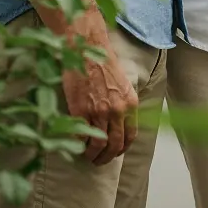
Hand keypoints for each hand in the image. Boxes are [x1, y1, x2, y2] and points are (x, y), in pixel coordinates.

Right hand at [22, 0, 138, 166]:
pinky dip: (79, 143)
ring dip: (92, 154)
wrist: (85, 47)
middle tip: (98, 160)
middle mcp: (117, 110)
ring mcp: (98, 111)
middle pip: (115, 145)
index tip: (114, 152)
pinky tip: (76, 143)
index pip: (130, 135)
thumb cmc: (101, 62)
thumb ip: (122, 104)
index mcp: (130, 102)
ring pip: (98, 145)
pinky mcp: (80, 110)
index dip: (122, 148)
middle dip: (107, 157)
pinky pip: (81, 136)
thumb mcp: (121, 83)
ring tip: (86, 155)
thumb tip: (118, 124)